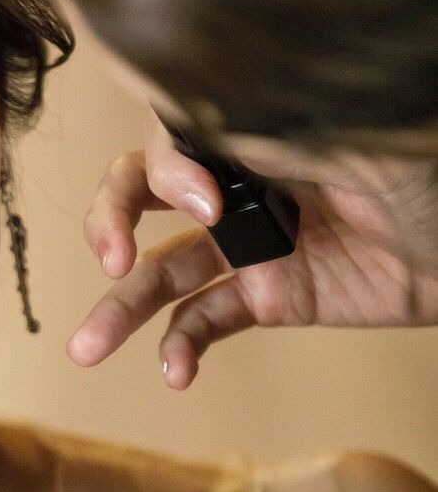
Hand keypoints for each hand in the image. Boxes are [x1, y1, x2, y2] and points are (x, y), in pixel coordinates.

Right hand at [68, 108, 437, 386]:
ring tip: (87, 349)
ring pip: (163, 273)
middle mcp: (237, 183)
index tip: (204, 200)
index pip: (167, 139)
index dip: (164, 171)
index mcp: (246, 130)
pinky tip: (176, 373)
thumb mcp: (336, 131)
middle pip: (141, 195)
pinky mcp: (271, 296)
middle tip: (109, 258)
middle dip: (109, 222)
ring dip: (121, 310)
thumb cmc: (419, 171)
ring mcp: (251, 245)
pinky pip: (207, 322)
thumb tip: (180, 118)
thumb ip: (254, 127)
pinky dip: (182, 349)